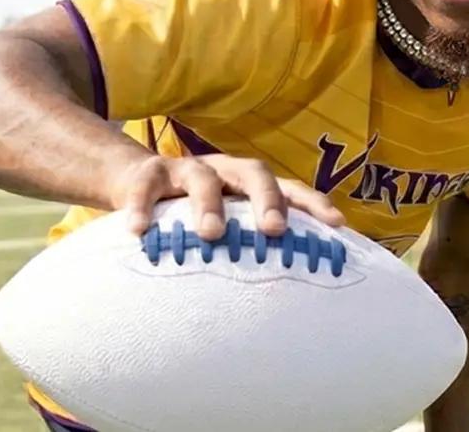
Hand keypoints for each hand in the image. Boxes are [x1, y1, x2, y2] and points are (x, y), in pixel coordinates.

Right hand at [111, 154, 344, 240]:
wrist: (132, 181)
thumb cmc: (190, 214)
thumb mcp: (225, 224)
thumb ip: (249, 247)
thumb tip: (292, 299)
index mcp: (248, 184)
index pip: (288, 188)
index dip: (313, 203)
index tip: (336, 225)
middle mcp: (223, 170)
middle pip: (253, 172)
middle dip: (266, 199)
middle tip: (274, 230)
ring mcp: (185, 170)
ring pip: (202, 177)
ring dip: (209, 203)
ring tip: (211, 233)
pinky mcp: (147, 174)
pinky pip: (145, 188)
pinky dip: (142, 207)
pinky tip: (139, 230)